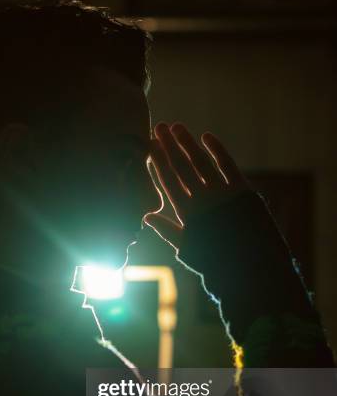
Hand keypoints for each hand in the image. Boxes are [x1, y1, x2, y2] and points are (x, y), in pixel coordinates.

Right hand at [144, 122, 251, 249]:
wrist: (250, 268)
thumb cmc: (215, 261)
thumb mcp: (188, 249)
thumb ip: (167, 231)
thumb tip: (146, 217)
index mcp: (187, 214)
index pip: (168, 181)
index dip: (158, 161)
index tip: (150, 145)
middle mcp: (203, 199)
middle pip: (181, 167)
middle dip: (168, 146)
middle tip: (158, 127)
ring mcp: (222, 193)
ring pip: (201, 162)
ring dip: (187, 143)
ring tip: (176, 127)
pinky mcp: (242, 190)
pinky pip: (227, 164)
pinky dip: (217, 149)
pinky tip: (206, 136)